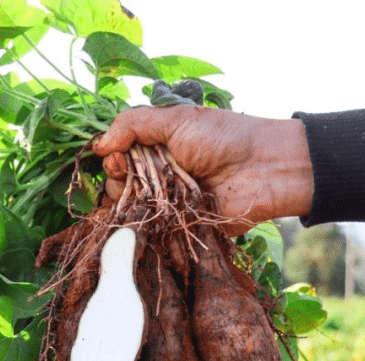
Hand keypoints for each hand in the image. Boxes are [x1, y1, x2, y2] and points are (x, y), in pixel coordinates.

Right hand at [92, 105, 313, 234]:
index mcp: (158, 148)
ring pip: (132, 212)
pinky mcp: (181, 229)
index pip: (119, 159)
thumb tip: (99, 145)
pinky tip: (138, 227)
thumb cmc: (225, 138)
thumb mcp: (175, 120)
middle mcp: (160, 177)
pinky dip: (142, 232)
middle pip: (120, 187)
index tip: (117, 159)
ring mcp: (169, 205)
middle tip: (129, 176)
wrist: (265, 169)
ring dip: (129, 207)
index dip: (112, 160)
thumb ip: (133, 125)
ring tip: (139, 201)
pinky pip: (154, 235)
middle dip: (119, 182)